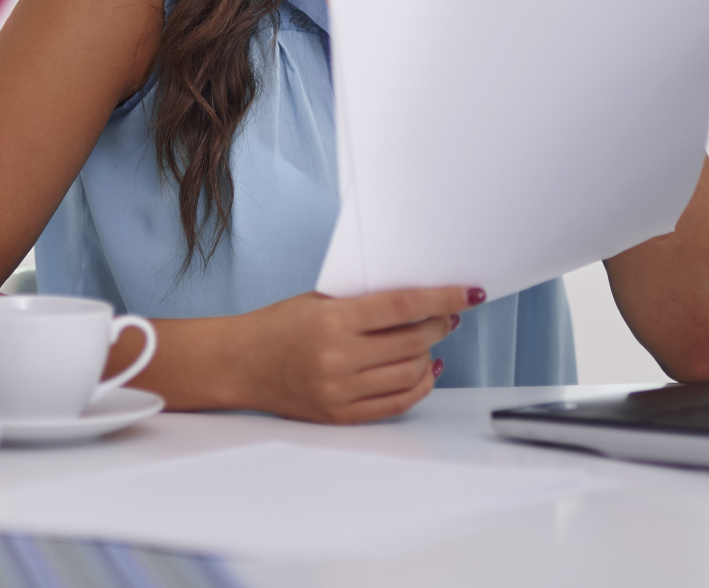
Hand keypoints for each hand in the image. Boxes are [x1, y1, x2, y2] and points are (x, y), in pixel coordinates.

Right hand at [236, 286, 479, 423]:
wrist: (240, 363)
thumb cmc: (279, 326)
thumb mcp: (320, 300)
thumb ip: (365, 302)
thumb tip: (420, 302)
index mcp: (333, 321)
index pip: (404, 307)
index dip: (442, 299)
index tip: (468, 294)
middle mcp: (339, 358)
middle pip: (414, 341)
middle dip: (440, 325)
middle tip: (446, 316)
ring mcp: (341, 390)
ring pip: (411, 373)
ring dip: (430, 354)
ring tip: (431, 340)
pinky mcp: (341, 414)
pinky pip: (397, 404)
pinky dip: (419, 386)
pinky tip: (424, 370)